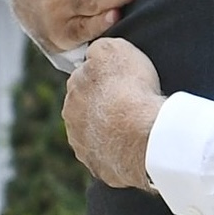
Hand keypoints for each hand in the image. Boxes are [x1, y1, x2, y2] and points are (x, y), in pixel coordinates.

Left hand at [63, 38, 165, 191]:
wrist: (142, 133)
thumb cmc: (130, 89)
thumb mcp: (113, 49)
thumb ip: (99, 48)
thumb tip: (93, 53)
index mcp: (73, 90)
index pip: (84, 79)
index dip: (105, 78)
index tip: (122, 81)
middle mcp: (71, 119)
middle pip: (87, 108)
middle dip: (104, 105)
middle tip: (130, 102)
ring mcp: (83, 146)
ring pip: (95, 133)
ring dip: (110, 129)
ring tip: (135, 125)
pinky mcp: (98, 166)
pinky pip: (107, 155)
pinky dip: (118, 150)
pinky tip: (135, 144)